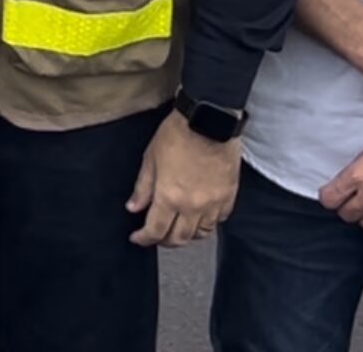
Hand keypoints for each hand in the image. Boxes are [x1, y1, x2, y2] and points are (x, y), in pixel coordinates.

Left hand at [127, 110, 240, 246]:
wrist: (209, 121)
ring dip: (187, 235)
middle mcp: (192, 206)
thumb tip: (133, 207)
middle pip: (179, 238)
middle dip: (165, 241)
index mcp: (169, 197)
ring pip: (201, 233)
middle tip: (156, 237)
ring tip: (177, 228)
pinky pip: (219, 220)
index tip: (138, 238)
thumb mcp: (150, 159)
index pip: (155, 230)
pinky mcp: (229, 196)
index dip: (144, 238)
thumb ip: (142, 188)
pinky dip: (208, 223)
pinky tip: (200, 217)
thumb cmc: (177, 135)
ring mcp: (213, 203)